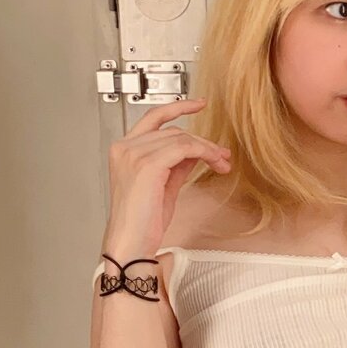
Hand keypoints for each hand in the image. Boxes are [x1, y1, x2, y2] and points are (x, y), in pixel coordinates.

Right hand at [106, 98, 231, 251]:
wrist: (132, 243)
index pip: (153, 118)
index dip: (178, 108)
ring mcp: (134, 154)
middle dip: (202, 142)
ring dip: (207, 149)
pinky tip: (214, 162)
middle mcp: (125, 148)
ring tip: (221, 163)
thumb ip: (176, 165)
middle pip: (173, 130)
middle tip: (222, 156)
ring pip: (181, 138)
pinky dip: (204, 152)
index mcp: (124, 150)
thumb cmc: (142, 223)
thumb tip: (195, 152)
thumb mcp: (164, 186)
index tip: (199, 104)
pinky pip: (184, 148)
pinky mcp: (148, 164)